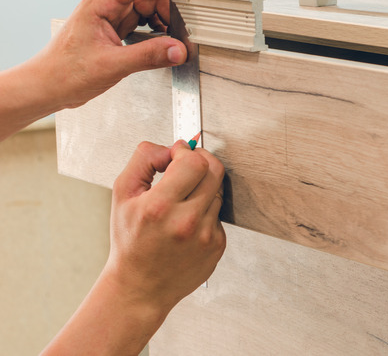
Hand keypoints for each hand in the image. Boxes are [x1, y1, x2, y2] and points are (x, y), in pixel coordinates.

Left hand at [39, 0, 204, 108]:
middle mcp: (107, 6)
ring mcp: (111, 18)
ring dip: (164, 22)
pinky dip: (157, 32)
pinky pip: (143, 23)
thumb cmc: (64, 72)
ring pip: (148, 9)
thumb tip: (177, 49)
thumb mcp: (111, 65)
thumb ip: (148, 56)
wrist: (47, 87)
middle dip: (170, 10)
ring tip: (171, 40)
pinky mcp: (116, 31)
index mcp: (100, 3)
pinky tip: (161, 45)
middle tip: (183, 30)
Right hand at [41, 141, 225, 354]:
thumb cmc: (130, 242)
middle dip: (201, 161)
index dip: (187, 151)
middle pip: (214, 170)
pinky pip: (219, 214)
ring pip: (217, 191)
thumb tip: (170, 146)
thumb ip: (143, 160)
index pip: (194, 162)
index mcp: (160, 207)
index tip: (178, 154)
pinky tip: (187, 224)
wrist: (140, 287)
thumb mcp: (122, 195)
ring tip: (181, 201)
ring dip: (202, 188)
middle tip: (187, 166)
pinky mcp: (218, 245)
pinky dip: (205, 211)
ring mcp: (206, 235)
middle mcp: (187, 222)